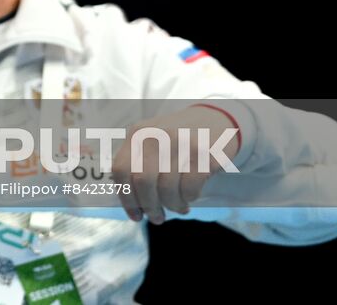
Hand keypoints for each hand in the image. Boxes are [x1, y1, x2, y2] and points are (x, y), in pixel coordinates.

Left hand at [111, 105, 241, 224]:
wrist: (215, 119)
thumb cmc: (177, 138)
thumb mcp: (151, 140)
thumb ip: (138, 164)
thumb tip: (133, 204)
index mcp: (137, 134)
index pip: (121, 170)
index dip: (126, 198)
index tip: (135, 215)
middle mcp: (156, 136)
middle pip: (143, 182)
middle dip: (150, 207)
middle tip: (157, 218)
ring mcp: (181, 144)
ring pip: (167, 189)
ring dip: (172, 206)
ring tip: (178, 207)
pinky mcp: (203, 154)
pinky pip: (190, 189)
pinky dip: (188, 199)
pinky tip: (190, 197)